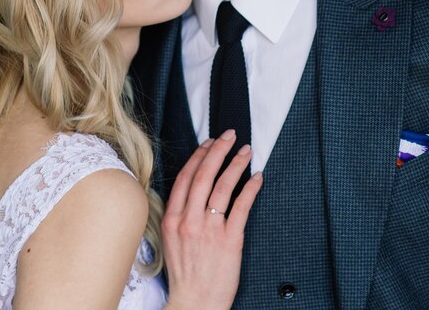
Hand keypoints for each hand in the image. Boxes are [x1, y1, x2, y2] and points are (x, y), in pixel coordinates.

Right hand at [162, 130, 262, 309]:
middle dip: (218, 150)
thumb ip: (180, 215)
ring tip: (246, 151)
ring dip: (236, 164)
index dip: (198, 157)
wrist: (194, 303)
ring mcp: (209, 229)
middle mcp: (189, 220)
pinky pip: (241, 207)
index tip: (208, 143)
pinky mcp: (229, 240)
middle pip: (204, 176)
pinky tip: (257, 178)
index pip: (185, 178)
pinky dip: (250, 189)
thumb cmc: (185, 274)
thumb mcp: (171, 240)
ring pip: (223, 187)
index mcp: (172, 219)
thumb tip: (193, 191)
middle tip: (229, 135)